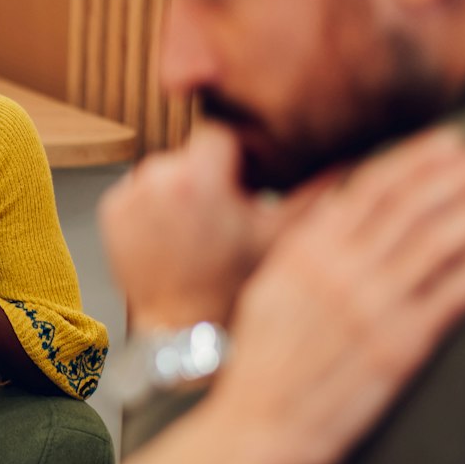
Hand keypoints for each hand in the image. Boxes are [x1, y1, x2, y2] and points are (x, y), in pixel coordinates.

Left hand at [101, 125, 307, 330]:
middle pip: (192, 152)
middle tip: (228, 213)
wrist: (183, 331)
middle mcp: (154, 180)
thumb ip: (318, 188)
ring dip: (184, 188)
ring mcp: (127, 196)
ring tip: (202, 228)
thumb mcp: (283, 236)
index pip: (220, 132)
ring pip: (166, 170)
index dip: (239, 155)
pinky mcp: (110, 213)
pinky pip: (141, 191)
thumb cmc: (234, 287)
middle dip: (212, 174)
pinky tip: (177, 235)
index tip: (248, 182)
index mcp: (196, 178)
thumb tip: (354, 155)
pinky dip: (157, 205)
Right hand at [208, 127, 464, 463]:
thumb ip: (306, 246)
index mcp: (305, 251)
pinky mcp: (399, 348)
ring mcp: (372, 309)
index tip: (451, 142)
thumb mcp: (267, 289)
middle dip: (460, 176)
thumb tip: (342, 203)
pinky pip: (451, 297)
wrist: (258, 428)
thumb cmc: (262, 362)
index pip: (370, 189)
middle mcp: (340, 272)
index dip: (416, 161)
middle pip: (412, 208)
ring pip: (438, 243)